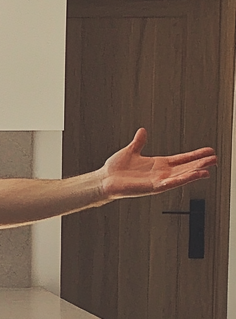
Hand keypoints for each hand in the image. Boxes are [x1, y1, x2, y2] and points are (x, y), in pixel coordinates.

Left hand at [100, 128, 216, 200]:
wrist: (103, 180)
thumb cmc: (115, 169)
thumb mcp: (130, 151)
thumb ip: (139, 142)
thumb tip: (142, 131)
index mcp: (158, 164)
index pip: (181, 159)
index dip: (195, 155)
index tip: (209, 151)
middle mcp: (160, 173)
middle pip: (185, 168)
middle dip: (200, 164)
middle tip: (215, 159)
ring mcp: (157, 181)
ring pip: (180, 177)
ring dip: (194, 173)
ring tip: (208, 169)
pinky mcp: (151, 188)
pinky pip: (169, 184)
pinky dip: (180, 180)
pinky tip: (190, 176)